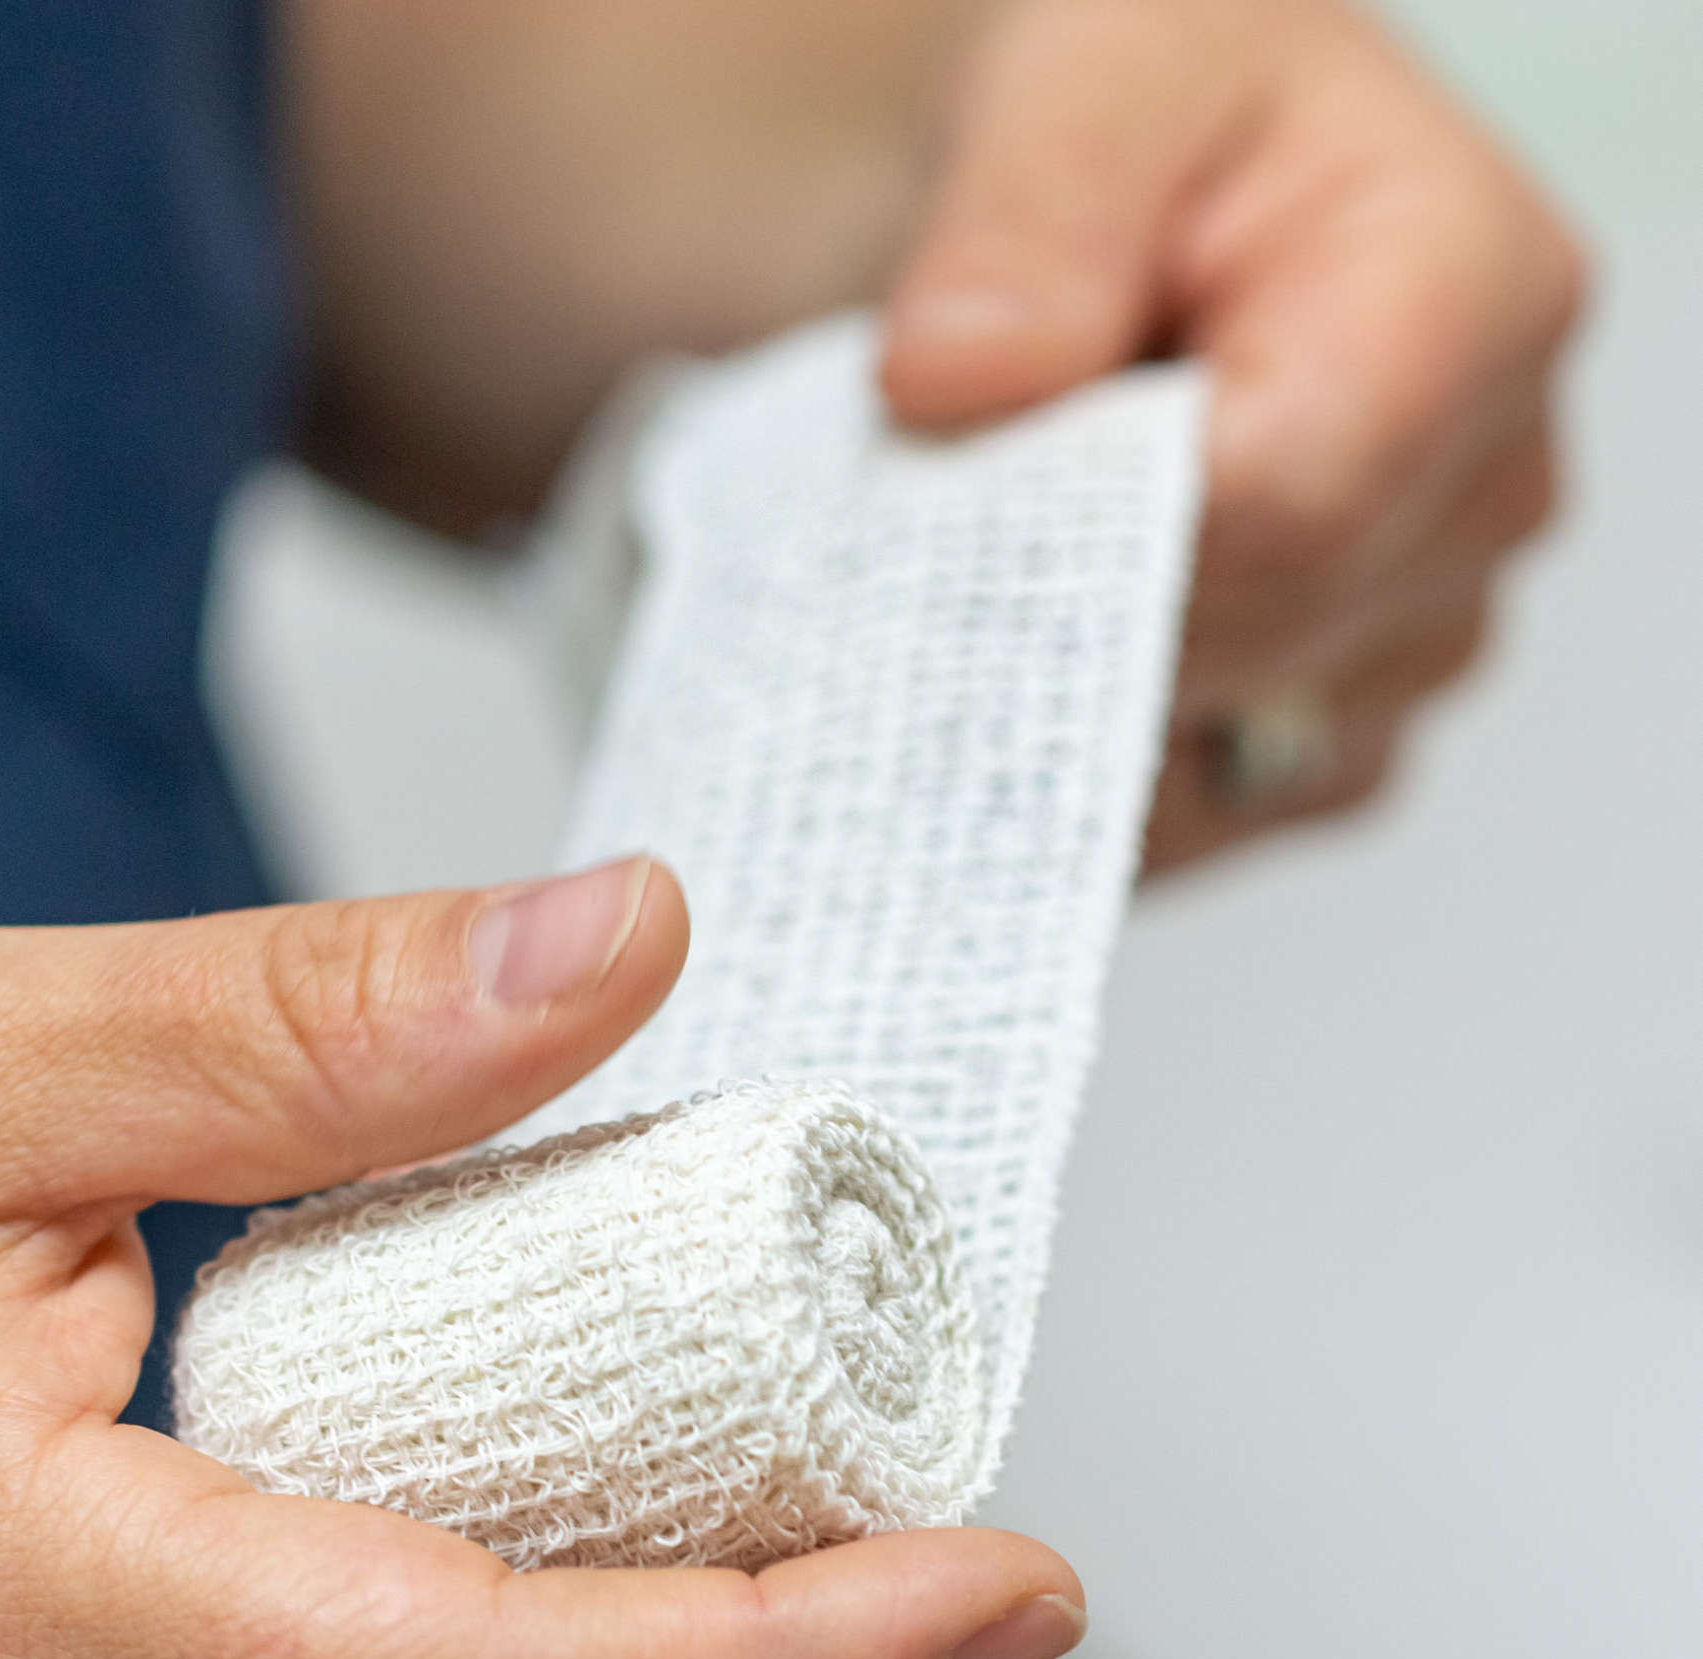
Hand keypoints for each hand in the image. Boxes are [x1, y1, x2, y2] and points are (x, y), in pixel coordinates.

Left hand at [882, 0, 1585, 869]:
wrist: (1121, 213)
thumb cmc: (1141, 127)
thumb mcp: (1081, 79)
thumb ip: (1027, 220)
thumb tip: (963, 380)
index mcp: (1474, 294)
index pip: (1285, 504)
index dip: (1098, 525)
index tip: (963, 482)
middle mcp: (1485, 485)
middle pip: (1245, 643)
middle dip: (1060, 599)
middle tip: (938, 516)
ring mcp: (1421, 627)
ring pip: (1219, 749)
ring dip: (1062, 688)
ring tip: (990, 563)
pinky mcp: (1338, 728)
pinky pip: (1198, 814)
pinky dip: (1081, 767)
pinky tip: (1026, 657)